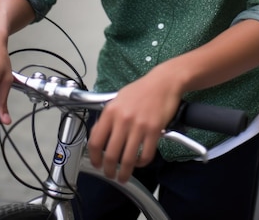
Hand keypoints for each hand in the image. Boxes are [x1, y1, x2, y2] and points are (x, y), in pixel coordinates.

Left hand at [88, 66, 181, 182]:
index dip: (94, 157)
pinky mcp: (154, 130)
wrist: (164, 82)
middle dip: (109, 170)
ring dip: (124, 173)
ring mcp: (139, 125)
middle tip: (110, 175)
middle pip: (111, 154)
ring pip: (128, 159)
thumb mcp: (118, 99)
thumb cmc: (141, 90)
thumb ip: (108, 117)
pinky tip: (140, 162)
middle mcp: (123, 119)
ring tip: (123, 176)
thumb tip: (98, 135)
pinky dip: (142, 163)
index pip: (96, 141)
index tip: (96, 164)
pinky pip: (146, 155)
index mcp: (110, 111)